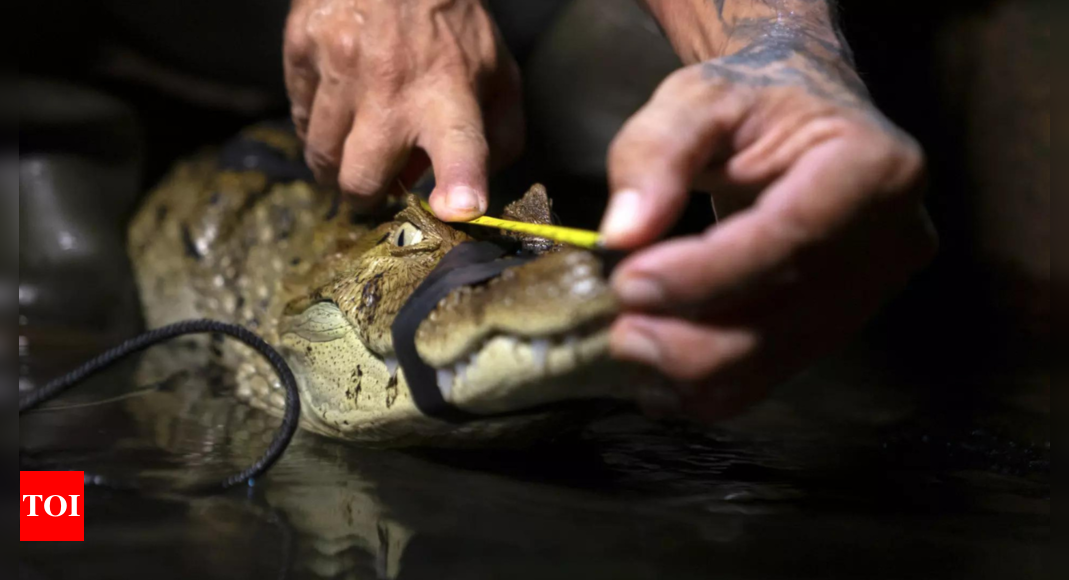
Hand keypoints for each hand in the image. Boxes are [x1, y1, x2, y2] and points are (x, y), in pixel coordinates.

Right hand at [284, 0, 522, 219]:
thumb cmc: (453, 28)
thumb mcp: (498, 76)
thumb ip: (495, 140)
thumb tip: (467, 196)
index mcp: (452, 94)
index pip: (461, 145)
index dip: (460, 182)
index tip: (457, 208)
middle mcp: (394, 85)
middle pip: (362, 178)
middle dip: (366, 196)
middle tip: (375, 184)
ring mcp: (342, 66)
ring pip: (321, 155)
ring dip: (336, 165)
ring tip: (355, 144)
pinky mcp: (303, 49)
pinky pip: (299, 117)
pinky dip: (316, 124)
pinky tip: (339, 105)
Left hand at [601, 41, 937, 420]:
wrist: (801, 110)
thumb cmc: (753, 97)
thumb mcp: (696, 97)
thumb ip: (654, 153)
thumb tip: (622, 234)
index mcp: (874, 167)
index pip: (791, 236)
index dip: (708, 272)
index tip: (629, 284)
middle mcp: (891, 237)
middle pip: (790, 312)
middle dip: (695, 338)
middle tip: (620, 333)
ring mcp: (874, 288)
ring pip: (780, 355)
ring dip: (696, 370)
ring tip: (630, 347)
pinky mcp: (844, 321)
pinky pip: (776, 370)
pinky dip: (714, 385)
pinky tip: (659, 382)